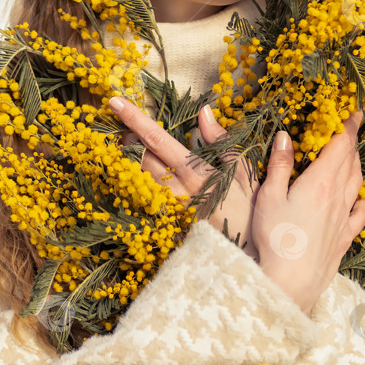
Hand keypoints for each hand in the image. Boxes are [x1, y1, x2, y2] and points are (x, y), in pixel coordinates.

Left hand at [109, 97, 259, 257]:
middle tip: (123, 123)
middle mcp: (176, 192)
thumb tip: (204, 112)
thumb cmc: (250, 213)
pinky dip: (137, 182)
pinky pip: (144, 199)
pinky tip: (139, 175)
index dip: (135, 119)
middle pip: (139, 157)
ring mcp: (168, 211)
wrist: (250, 263)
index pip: (158, 140)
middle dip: (128, 136)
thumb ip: (222, 141)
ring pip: (137, 178)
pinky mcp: (166, 227)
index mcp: (195, 173)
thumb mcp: (243, 173)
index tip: (115, 102)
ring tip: (128, 144)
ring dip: (129, 158)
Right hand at [252, 111, 364, 315]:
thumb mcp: (270, 194)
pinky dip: (360, 198)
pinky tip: (358, 197)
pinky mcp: (343, 238)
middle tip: (350, 126)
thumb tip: (285, 136)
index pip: (340, 146)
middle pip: (350, 162)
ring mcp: (343, 219)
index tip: (352, 112)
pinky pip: (359, 213)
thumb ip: (280, 164)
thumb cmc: (275, 236)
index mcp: (320, 182)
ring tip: (352, 155)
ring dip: (355, 164)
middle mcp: (338, 197)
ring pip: (356, 183)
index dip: (347, 127)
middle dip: (351, 141)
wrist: (290, 282)